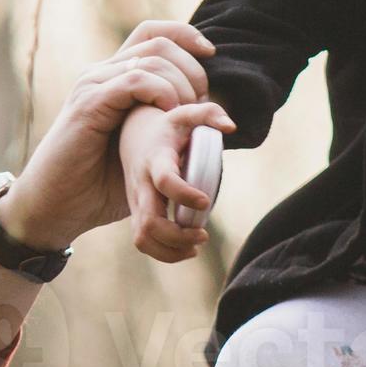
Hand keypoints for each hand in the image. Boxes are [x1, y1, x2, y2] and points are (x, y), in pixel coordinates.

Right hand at [0, 21, 218, 250]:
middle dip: (192, 69)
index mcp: (116, 78)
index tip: (212, 55)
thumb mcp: (146, 149)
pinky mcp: (90, 103)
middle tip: (202, 104)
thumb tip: (213, 121)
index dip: (185, 36)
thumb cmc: (103, 184)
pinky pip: (135, 80)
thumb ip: (172, 127)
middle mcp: (103, 73)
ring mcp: (94, 85)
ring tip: (188, 116)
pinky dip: (162, 94)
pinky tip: (169, 117)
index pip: (153, 33)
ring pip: (152, 59)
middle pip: (159, 42)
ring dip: (182, 85)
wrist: (57, 206)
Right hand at [118, 102, 232, 263]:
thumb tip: (231, 127)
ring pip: (143, 238)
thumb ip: (209, 113)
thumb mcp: (185, 114)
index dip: (184, 194)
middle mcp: (141, 185)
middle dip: (178, 236)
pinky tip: (188, 249)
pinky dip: (165, 253)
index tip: (206, 202)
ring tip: (196, 246)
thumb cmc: (167, 127)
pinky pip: (144, 242)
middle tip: (203, 234)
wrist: (133, 134)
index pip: (165, 181)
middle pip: (149, 222)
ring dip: (170, 250)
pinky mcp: (137, 213)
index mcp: (155, 161)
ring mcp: (136, 202)